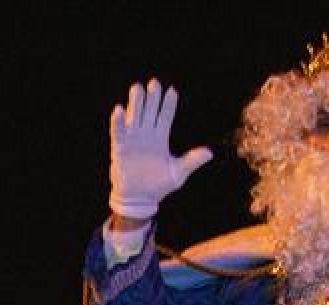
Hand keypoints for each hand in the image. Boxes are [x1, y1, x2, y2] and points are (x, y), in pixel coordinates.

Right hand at [108, 80, 212, 217]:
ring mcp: (133, 140)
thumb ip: (192, 160)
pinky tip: (119, 109)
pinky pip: (119, 132)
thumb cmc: (159, 185)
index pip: (165, 117)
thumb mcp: (178, 172)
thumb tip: (210, 152)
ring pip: (134, 116)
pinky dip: (118, 121)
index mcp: (160, 139)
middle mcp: (146, 135)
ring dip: (135, 103)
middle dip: (152, 98)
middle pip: (149, 112)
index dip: (169, 104)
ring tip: (137, 87)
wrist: (140, 199)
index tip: (172, 90)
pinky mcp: (121, 148)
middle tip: (154, 83)